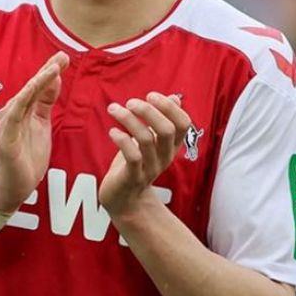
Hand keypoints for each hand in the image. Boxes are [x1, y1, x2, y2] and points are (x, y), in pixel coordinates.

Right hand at [0, 51, 69, 212]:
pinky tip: (33, 87)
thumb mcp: (42, 124)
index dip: (50, 70)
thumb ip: (45, 102)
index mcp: (22, 109)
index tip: (64, 57)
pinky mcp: (6, 136)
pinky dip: (24, 98)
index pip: (37, 86)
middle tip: (62, 56)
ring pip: (24, 96)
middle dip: (47, 70)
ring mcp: (8, 123)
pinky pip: (15, 113)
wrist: (15, 186)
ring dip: (38, 81)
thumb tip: (55, 78)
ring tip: (53, 68)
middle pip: (31, 86)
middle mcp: (12, 112)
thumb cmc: (27, 156)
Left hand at [99, 92, 190, 218]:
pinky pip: (132, 157)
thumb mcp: (150, 141)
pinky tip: (113, 131)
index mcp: (170, 146)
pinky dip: (122, 140)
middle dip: (148, 111)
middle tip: (130, 102)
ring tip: (114, 109)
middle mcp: (164, 157)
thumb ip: (161, 121)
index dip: (169, 106)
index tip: (151, 95)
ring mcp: (150, 168)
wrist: (125, 200)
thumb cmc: (135, 165)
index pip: (183, 123)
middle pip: (166, 129)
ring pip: (145, 140)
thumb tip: (175, 97)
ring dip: (129, 120)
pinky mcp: (133, 177)